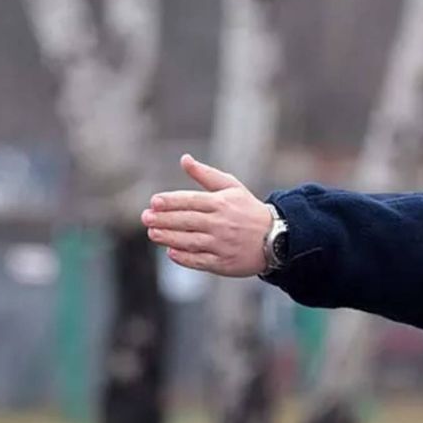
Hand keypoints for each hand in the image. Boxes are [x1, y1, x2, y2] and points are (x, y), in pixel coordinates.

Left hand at [141, 154, 273, 276]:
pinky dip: (184, 257)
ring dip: (169, 237)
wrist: (276, 238)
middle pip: (187, 220)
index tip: (154, 201)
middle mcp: (222, 223)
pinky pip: (200, 260)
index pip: (191, 200)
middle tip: (146, 218)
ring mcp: (222, 244)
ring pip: (190, 240)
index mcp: (222, 203)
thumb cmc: (249, 210)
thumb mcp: (232, 188)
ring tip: (152, 233)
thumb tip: (184, 159)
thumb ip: (206, 175)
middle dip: (164, 219)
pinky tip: (171, 252)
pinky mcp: (224, 262)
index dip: (171, 201)